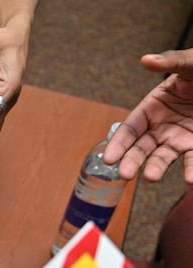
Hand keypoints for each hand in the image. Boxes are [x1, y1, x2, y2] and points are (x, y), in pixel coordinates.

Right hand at [103, 49, 192, 183]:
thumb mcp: (190, 64)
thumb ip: (171, 63)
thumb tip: (146, 60)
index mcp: (153, 108)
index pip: (130, 129)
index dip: (119, 143)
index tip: (109, 159)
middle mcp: (162, 128)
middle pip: (141, 148)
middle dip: (132, 161)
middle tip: (125, 174)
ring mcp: (180, 139)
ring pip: (164, 157)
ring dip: (156, 168)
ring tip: (152, 178)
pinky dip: (191, 171)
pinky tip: (191, 180)